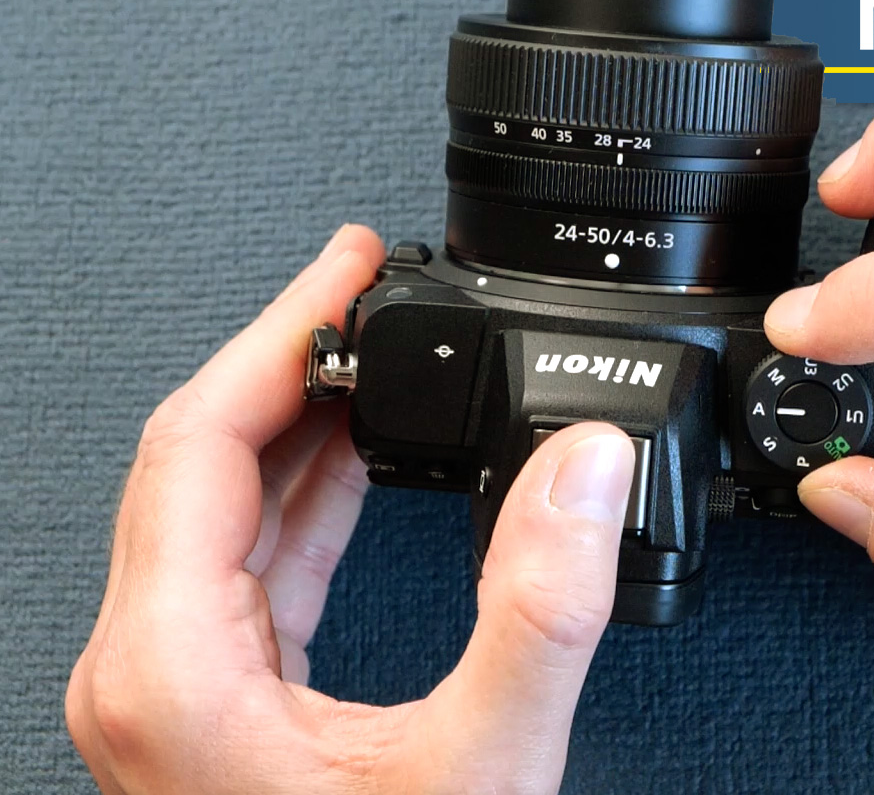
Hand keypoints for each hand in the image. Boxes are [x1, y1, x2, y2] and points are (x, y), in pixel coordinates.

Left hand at [66, 226, 638, 793]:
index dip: (282, 332)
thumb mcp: (480, 771)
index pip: (201, 437)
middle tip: (370, 287)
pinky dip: (311, 490)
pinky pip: (253, 558)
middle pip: (199, 453)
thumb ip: (539, 609)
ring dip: (305, 418)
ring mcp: (176, 686)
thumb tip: (583, 469)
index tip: (347, 268)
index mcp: (175, 667)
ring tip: (381, 353)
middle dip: (295, 357)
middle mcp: (151, 667)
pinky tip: (367, 458)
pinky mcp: (218, 699)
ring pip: (220, 501)